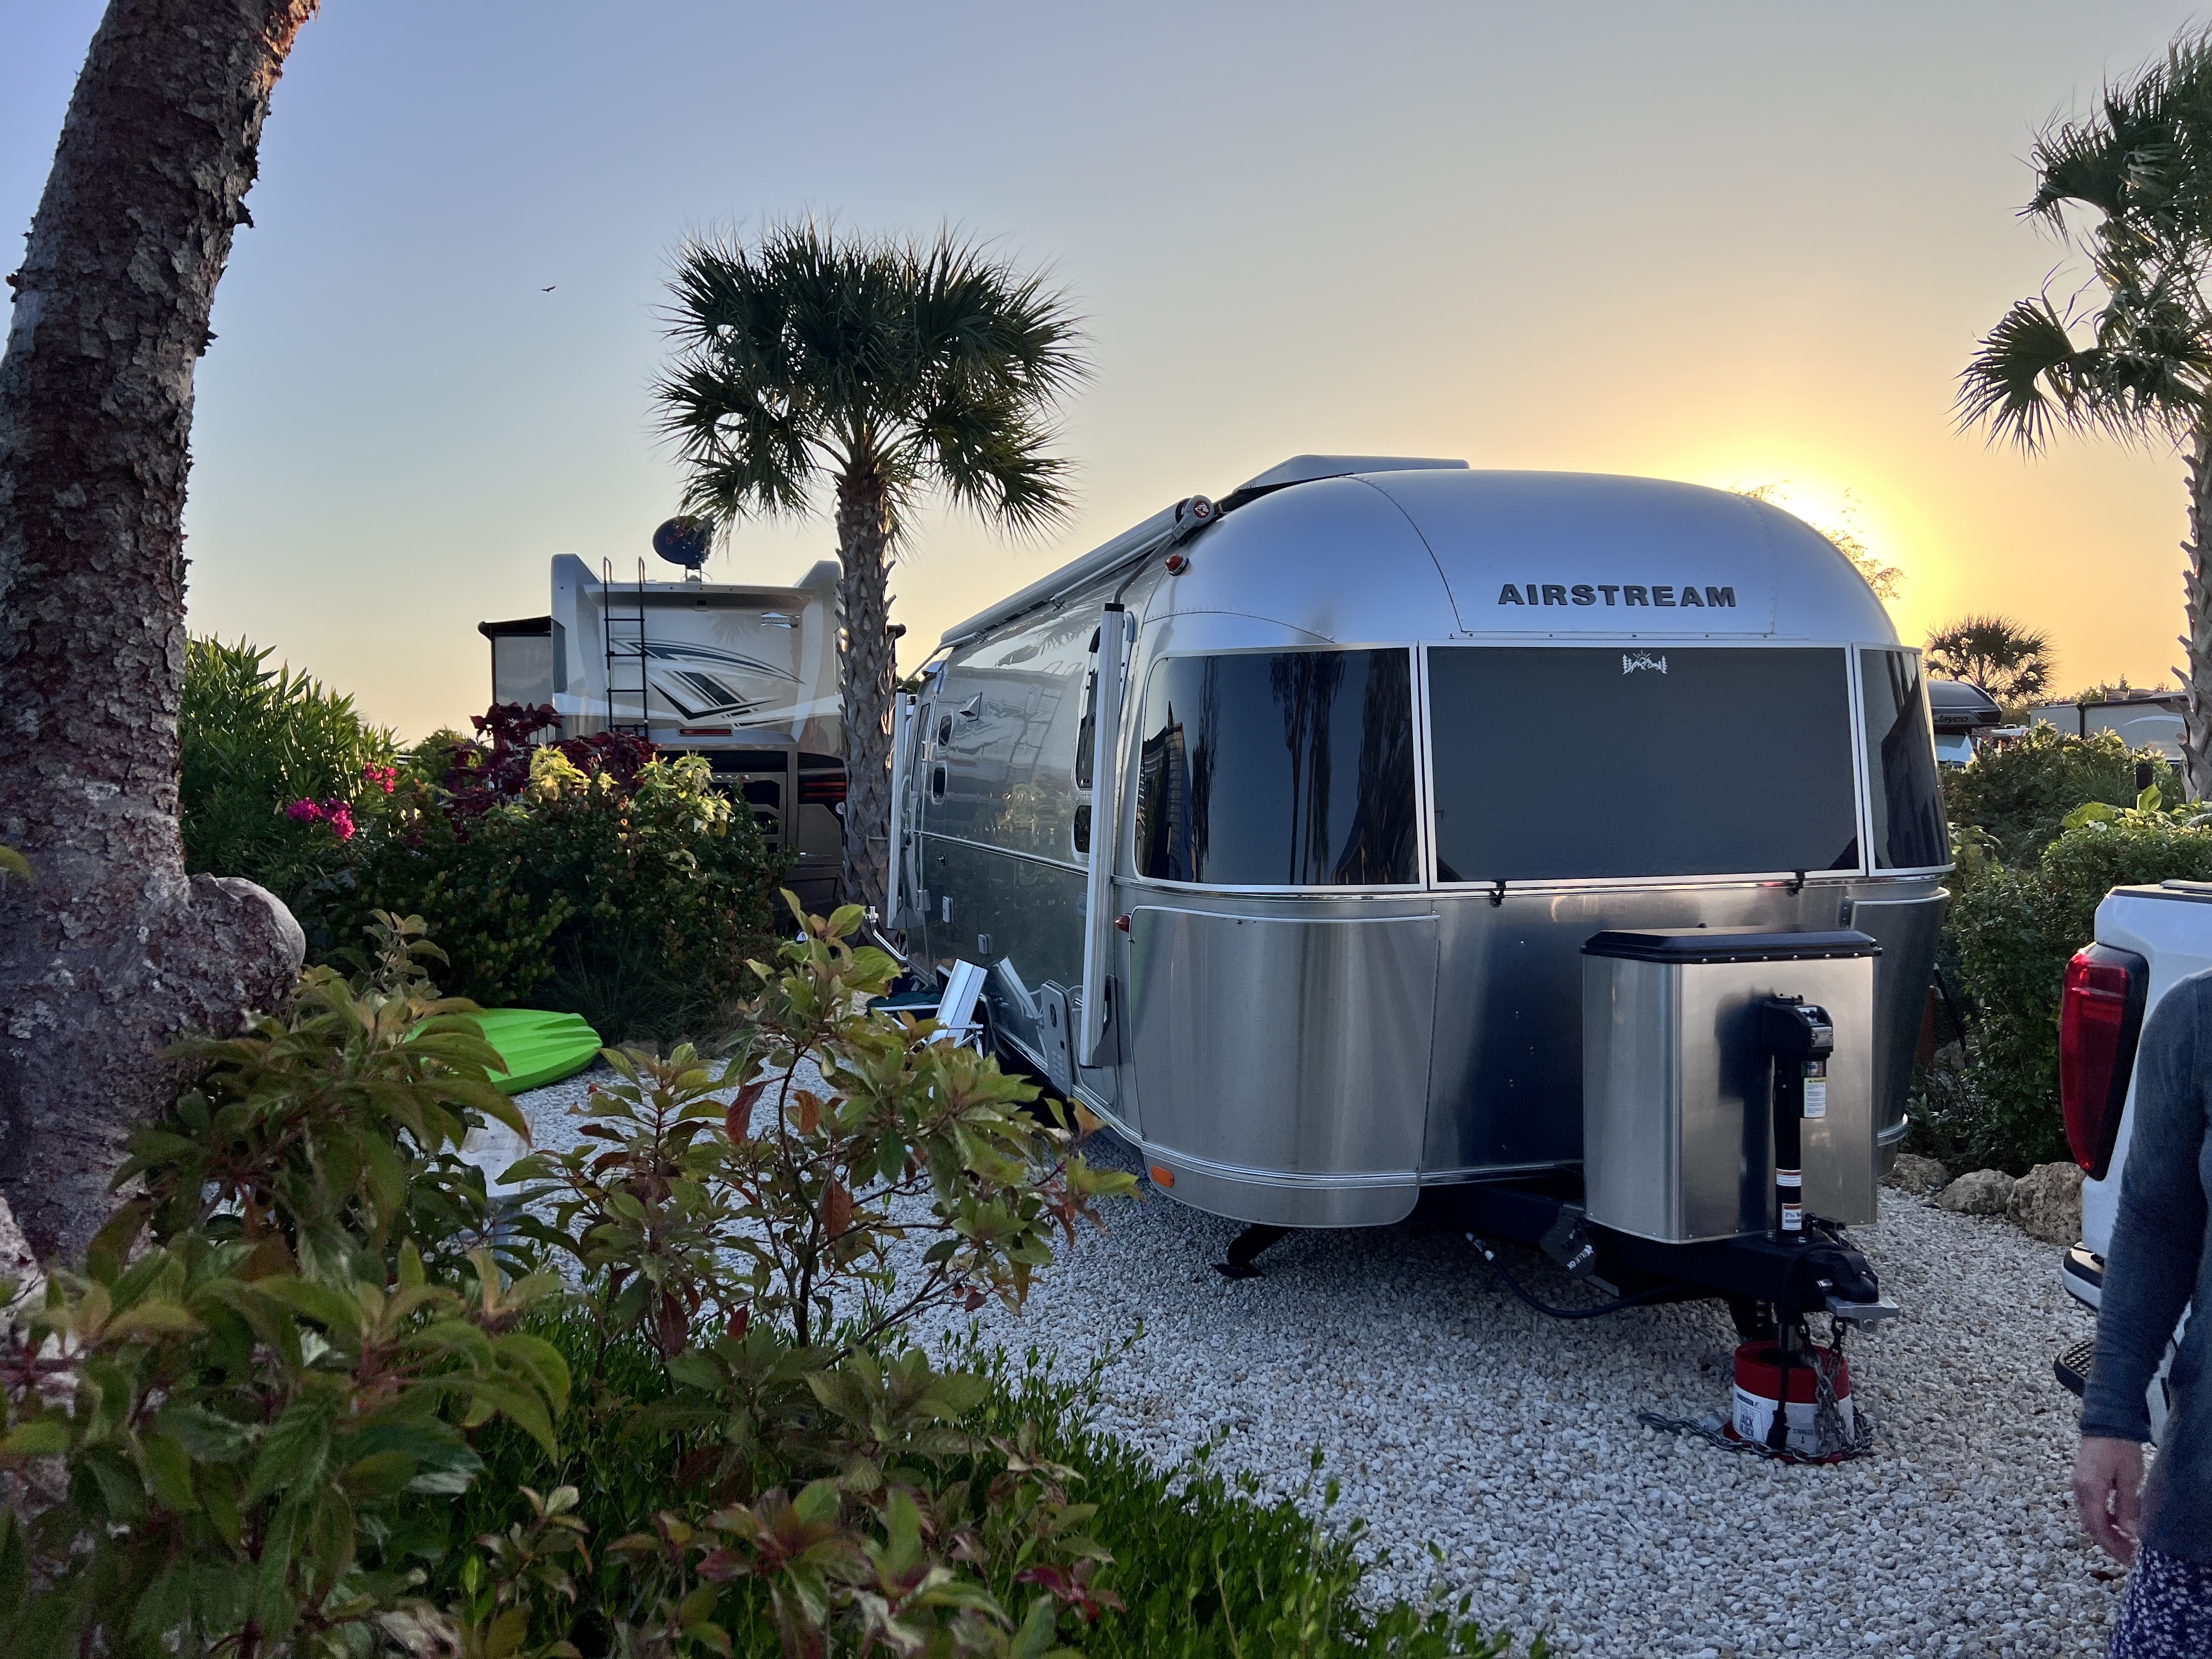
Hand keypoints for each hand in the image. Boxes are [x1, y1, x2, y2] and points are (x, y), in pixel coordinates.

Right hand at [2074, 1436, 2144, 1564]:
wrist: (2105, 1422)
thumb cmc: (2119, 1447)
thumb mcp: (2128, 1476)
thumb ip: (2126, 1505)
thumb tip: (2129, 1532)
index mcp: (2089, 1489)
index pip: (2097, 1526)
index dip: (2112, 1545)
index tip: (2128, 1557)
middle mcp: (2078, 1489)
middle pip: (2090, 1525)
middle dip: (2109, 1543)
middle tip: (2129, 1556)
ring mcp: (2077, 1485)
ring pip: (2089, 1518)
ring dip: (2106, 1533)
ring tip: (2126, 1543)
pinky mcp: (2081, 1481)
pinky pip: (2089, 1507)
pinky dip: (2103, 1520)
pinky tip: (2118, 1524)